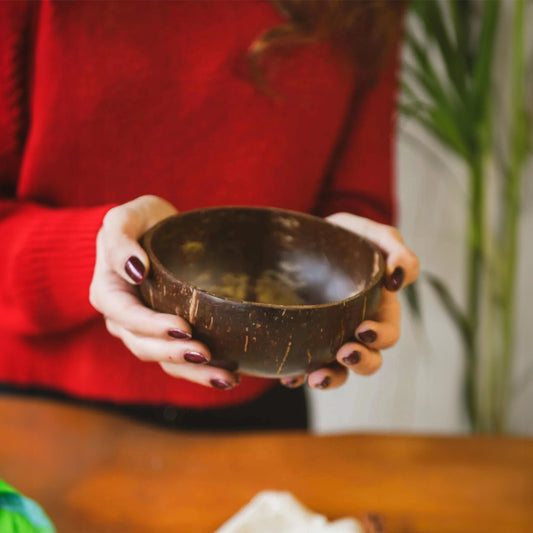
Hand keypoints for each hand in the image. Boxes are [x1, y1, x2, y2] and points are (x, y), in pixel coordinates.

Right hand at [89, 195, 239, 390]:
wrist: (154, 232)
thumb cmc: (139, 222)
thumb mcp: (124, 219)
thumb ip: (120, 239)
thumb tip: (136, 270)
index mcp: (109, 293)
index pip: (126, 316)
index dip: (152, 327)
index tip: (183, 327)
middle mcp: (123, 319)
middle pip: (144, 346)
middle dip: (174, 354)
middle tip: (205, 353)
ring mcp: (145, 332)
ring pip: (164, 361)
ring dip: (193, 372)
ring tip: (225, 378)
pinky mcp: (167, 336)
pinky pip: (180, 360)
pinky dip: (201, 371)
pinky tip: (229, 376)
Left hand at [280, 212, 418, 389]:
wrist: (308, 237)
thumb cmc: (348, 237)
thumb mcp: (374, 235)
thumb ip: (395, 251)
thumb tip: (399, 279)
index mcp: (377, 310)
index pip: (387, 335)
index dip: (379, 338)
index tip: (363, 330)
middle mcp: (355, 330)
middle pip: (367, 360)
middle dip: (359, 362)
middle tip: (343, 352)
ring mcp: (328, 337)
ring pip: (337, 371)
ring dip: (331, 378)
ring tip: (315, 378)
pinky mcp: (302, 338)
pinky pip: (301, 366)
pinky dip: (297, 377)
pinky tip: (288, 378)